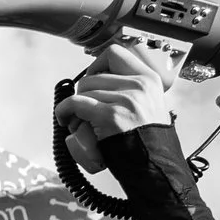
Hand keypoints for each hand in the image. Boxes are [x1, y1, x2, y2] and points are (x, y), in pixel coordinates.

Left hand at [54, 42, 178, 171]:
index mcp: (149, 79)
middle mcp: (140, 85)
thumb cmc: (145, 141)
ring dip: (75, 109)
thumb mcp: (148, 105)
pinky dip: (64, 111)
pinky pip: (75, 104)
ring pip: (83, 91)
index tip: (92, 80)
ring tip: (82, 123)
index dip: (97, 65)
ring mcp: (126, 99)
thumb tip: (97, 78)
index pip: (115, 53)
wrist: (155, 166)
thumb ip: (130, 89)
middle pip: (93, 76)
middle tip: (84, 112)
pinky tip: (65, 120)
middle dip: (83, 94)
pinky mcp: (111, 116)